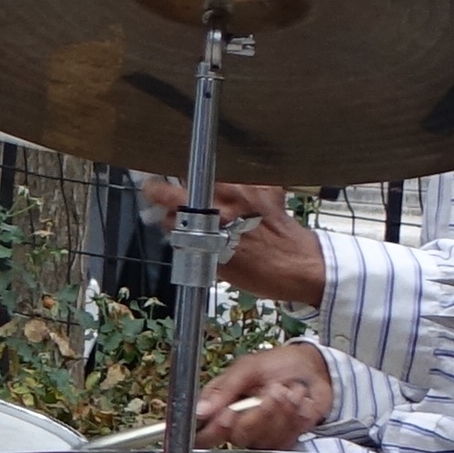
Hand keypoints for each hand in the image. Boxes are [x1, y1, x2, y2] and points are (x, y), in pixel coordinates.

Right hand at [145, 176, 327, 304]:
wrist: (304, 267)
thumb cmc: (263, 273)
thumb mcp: (217, 265)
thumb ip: (192, 241)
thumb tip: (172, 226)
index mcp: (213, 216)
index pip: (173, 194)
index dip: (157, 191)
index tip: (149, 190)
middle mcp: (230, 196)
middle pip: (194, 178)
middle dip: (184, 188)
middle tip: (180, 200)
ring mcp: (251, 188)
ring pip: (218, 179)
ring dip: (211, 189)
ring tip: (215, 205)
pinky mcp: (268, 188)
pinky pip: (245, 182)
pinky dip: (240, 190)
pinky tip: (243, 205)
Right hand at [193, 344, 334, 449]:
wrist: (312, 368)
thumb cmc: (276, 364)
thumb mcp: (247, 367)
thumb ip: (224, 388)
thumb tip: (201, 410)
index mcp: (221, 408)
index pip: (205, 433)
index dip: (217, 428)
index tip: (230, 413)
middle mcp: (238, 425)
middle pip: (239, 436)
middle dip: (261, 413)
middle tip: (276, 390)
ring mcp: (261, 435)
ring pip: (265, 439)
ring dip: (284, 410)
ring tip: (291, 389)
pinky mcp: (283, 440)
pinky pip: (286, 440)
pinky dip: (297, 417)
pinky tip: (300, 402)